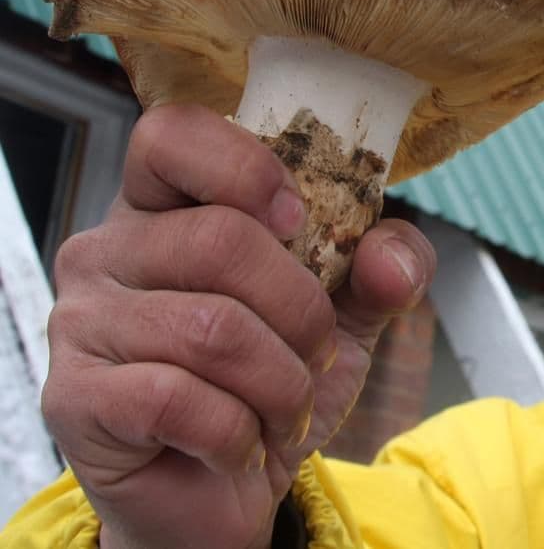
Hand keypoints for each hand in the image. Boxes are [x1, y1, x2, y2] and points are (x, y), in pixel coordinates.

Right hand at [40, 104, 435, 548]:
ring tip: (282, 407)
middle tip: (313, 354)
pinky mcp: (74, 398)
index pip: (173, 134)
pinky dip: (239, 431)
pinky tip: (240, 442)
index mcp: (163, 207)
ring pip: (212, 329)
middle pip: (221, 240)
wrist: (223, 488)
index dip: (246, 167)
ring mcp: (82, 323)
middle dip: (302, 311)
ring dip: (280, 382)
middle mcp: (108, 251)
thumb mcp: (345, 313)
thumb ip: (385, 269)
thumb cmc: (269, 380)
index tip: (299, 221)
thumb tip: (389, 257)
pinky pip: (178, 400)